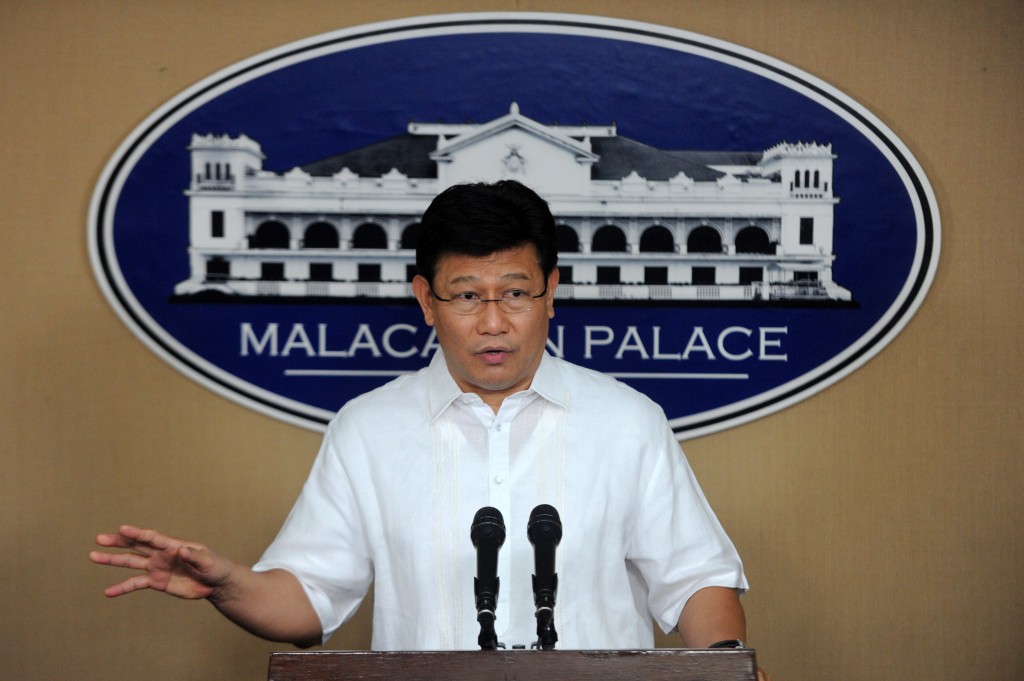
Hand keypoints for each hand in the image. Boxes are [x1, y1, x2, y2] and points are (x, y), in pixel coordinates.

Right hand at [90, 525, 231, 599]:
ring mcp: (156, 567)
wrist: (215, 584)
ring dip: (112, 560)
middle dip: (118, 542)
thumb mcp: (208, 562)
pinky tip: (108, 592)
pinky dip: (121, 588)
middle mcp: (161, 554)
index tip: (122, 529)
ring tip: (93, 557)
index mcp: (173, 545)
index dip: (137, 533)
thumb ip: (195, 556)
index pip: (152, 537)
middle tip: (99, 539)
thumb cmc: (215, 567)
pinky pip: (135, 584)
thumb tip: (182, 550)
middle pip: (136, 546)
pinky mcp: (156, 581)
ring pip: (130, 562)